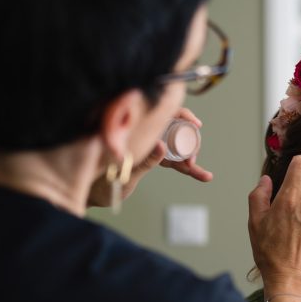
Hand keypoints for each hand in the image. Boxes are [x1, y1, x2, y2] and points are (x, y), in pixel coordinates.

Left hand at [87, 107, 212, 207]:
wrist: (96, 189)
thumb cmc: (104, 174)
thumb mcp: (126, 168)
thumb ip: (144, 159)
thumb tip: (162, 147)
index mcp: (141, 127)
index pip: (167, 112)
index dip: (185, 115)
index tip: (196, 125)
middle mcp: (151, 133)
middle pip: (180, 131)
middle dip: (191, 145)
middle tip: (191, 159)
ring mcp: (156, 145)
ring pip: (181, 149)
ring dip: (193, 160)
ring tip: (204, 175)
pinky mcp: (159, 159)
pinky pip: (178, 163)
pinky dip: (191, 170)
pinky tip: (204, 176)